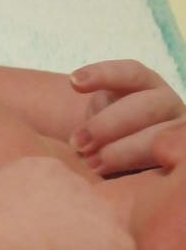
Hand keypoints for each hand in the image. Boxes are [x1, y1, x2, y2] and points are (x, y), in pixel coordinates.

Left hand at [0, 157, 135, 249]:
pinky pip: (40, 178)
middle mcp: (111, 217)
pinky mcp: (47, 168)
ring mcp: (78, 187)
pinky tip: (6, 209)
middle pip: (95, 232)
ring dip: (51, 214)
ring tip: (17, 235)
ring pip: (69, 202)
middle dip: (74, 244)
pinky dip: (26, 190)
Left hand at [69, 59, 185, 174]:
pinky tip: (108, 176)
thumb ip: (90, 120)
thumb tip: (80, 139)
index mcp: (145, 84)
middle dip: (109, 125)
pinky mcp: (177, 160)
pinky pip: (162, 166)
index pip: (130, 73)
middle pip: (146, 106)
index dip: (104, 75)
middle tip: (79, 144)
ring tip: (91, 164)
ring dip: (123, 152)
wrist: (118, 157)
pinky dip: (134, 170)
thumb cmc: (101, 130)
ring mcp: (176, 131)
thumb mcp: (95, 114)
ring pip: (159, 136)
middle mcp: (166, 104)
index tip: (74, 82)